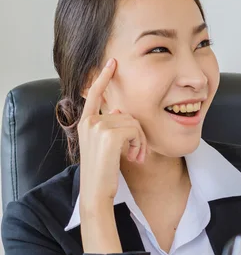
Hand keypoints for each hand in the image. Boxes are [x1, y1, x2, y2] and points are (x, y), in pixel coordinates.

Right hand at [78, 58, 147, 209]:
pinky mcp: (109, 135)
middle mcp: (89, 122)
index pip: (94, 94)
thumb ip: (110, 125)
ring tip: (134, 157)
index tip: (113, 62)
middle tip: (136, 153)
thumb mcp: (104, 145)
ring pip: (133, 123)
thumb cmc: (103, 172)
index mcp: (86, 122)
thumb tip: (119, 109)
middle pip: (126, 113)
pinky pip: (135, 130)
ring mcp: (98, 127)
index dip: (104, 77)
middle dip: (136, 134)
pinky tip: (133, 158)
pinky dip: (139, 144)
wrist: (96, 192)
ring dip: (140, 141)